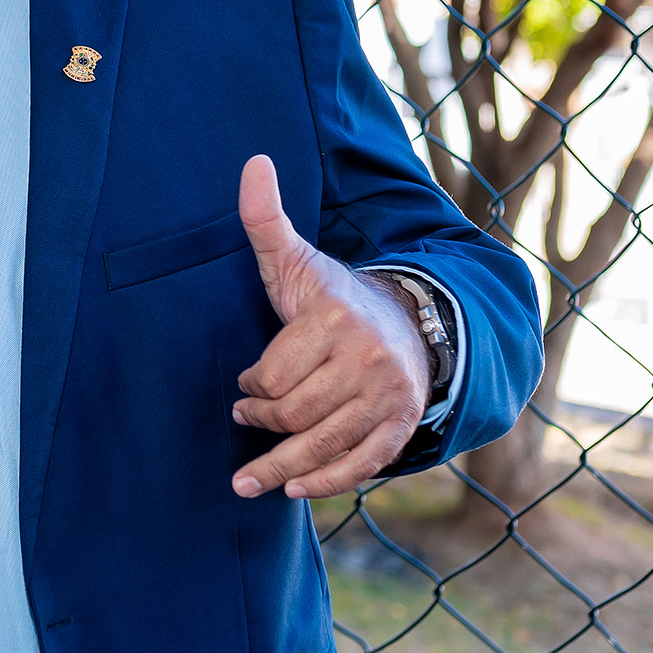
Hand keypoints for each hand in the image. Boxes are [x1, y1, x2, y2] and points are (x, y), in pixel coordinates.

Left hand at [230, 155, 431, 500]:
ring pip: (324, 443)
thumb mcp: (295, 259)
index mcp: (335, 317)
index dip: (252, 384)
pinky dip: (328, 482)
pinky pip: (362, 463)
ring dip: (281, 469)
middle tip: (244, 420)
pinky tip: (295, 490)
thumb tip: (252, 161)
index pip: (274, 373)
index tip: (245, 385)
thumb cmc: (333, 297)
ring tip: (247, 483)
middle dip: (262, 423)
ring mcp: (389, 394)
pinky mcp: (403, 425)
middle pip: (296, 412)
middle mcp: (369, 357)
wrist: (407, 323)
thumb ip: (265, 219)